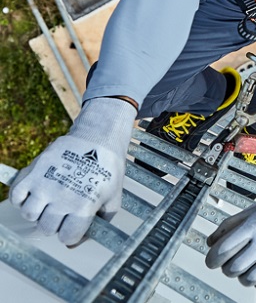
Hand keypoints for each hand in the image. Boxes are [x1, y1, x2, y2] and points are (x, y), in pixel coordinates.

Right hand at [10, 97, 135, 244]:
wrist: (98, 137)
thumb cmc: (107, 168)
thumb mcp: (114, 197)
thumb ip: (100, 223)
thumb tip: (73, 244)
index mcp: (84, 206)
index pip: (68, 238)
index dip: (71, 233)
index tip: (73, 224)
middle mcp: (62, 198)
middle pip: (47, 228)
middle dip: (55, 222)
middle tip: (63, 208)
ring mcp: (45, 185)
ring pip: (29, 215)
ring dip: (38, 211)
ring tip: (49, 199)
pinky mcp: (32, 173)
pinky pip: (15, 197)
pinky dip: (21, 198)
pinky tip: (35, 192)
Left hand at [206, 184, 255, 290]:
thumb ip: (232, 224)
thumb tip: (211, 241)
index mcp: (254, 224)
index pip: (221, 250)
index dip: (212, 259)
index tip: (213, 260)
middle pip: (232, 269)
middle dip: (229, 268)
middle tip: (237, 262)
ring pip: (247, 280)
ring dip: (246, 275)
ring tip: (255, 264)